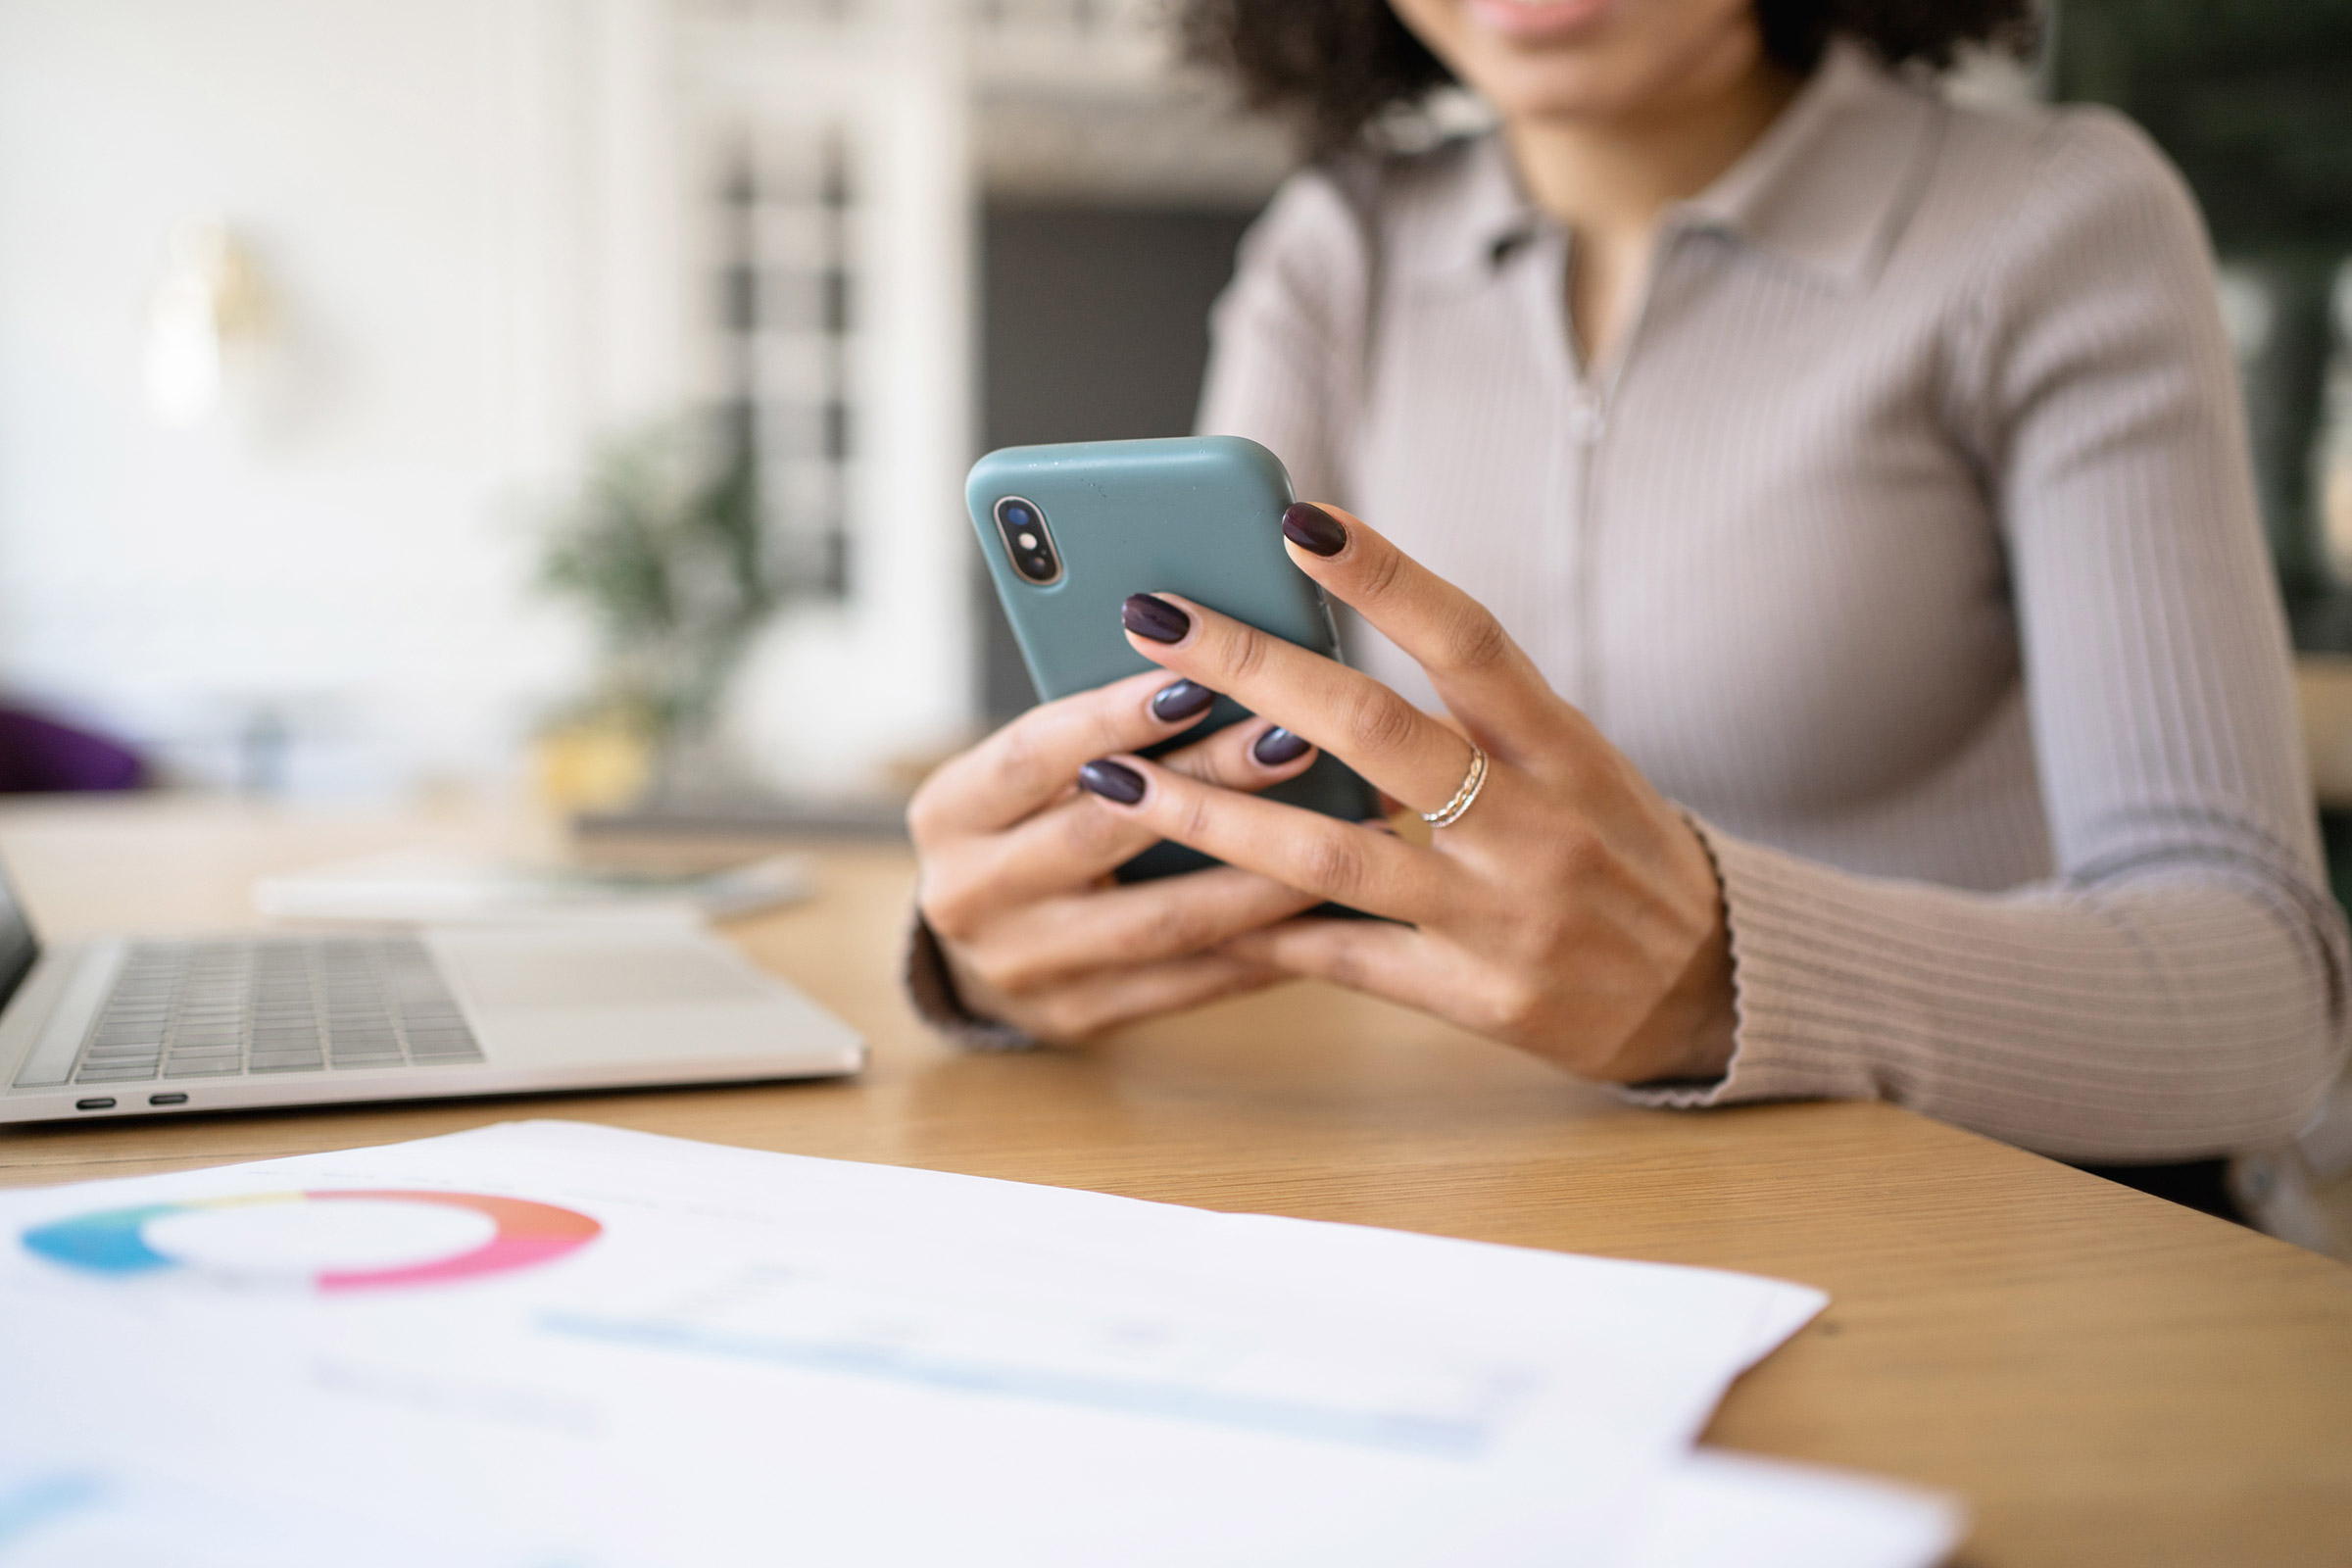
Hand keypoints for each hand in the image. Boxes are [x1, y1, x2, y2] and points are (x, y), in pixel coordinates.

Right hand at [908, 670, 1331, 1041]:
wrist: (978, 951)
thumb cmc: (1027, 823)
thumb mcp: (1025, 773)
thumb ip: (1093, 730)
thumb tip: (1215, 666)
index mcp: (949, 814)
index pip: (1031, 756)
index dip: (1112, 717)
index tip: (1198, 678)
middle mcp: (971, 896)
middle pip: (1103, 833)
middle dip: (1208, 783)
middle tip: (1294, 739)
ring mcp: (1025, 968)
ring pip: (1162, 921)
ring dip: (1261, 873)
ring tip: (1344, 831)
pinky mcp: (1081, 1018)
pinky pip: (1192, 981)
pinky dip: (1267, 944)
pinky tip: (1333, 908)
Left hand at [1071, 504, 1736, 1084]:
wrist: (1711, 992)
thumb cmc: (1620, 851)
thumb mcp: (1578, 765)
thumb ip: (1475, 715)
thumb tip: (1322, 652)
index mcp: (1565, 749)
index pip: (1470, 640)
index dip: (1385, 575)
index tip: (1293, 519)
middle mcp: (1535, 825)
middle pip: (1375, 730)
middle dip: (1252, 669)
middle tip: (1153, 617)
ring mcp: (1501, 917)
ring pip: (1330, 856)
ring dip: (1209, 815)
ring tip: (1114, 775)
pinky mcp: (1474, 999)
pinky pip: (1343, 959)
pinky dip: (1261, 928)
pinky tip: (1182, 901)